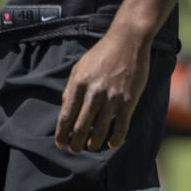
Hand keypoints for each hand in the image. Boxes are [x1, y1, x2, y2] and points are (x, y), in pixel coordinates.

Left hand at [55, 30, 149, 153]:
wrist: (128, 40)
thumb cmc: (103, 53)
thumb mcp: (80, 67)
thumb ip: (71, 88)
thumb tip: (65, 109)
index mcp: (78, 84)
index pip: (66, 116)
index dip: (61, 134)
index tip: (61, 143)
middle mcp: (94, 93)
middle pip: (81, 127)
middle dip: (75, 143)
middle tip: (74, 150)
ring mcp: (112, 97)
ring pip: (99, 130)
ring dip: (93, 143)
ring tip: (91, 147)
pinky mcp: (129, 99)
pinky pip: (121, 125)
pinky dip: (116, 138)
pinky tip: (112, 143)